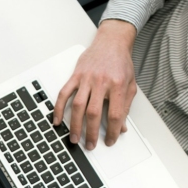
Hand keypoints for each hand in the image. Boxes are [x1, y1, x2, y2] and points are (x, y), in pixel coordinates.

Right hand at [53, 19, 137, 149]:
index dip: (113, 131)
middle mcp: (101, 82)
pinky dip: (58, 108)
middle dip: (91, 132)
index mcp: (117, 85)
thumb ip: (125, 106)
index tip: (111, 140)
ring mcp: (86, 79)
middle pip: (94, 113)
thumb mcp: (130, 84)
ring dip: (75, 125)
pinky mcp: (75, 76)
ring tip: (74, 138)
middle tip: (90, 145)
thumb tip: (122, 127)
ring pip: (78, 106)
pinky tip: (57, 120)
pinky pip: (64, 94)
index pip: (115, 114)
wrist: (111, 42)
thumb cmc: (121, 63)